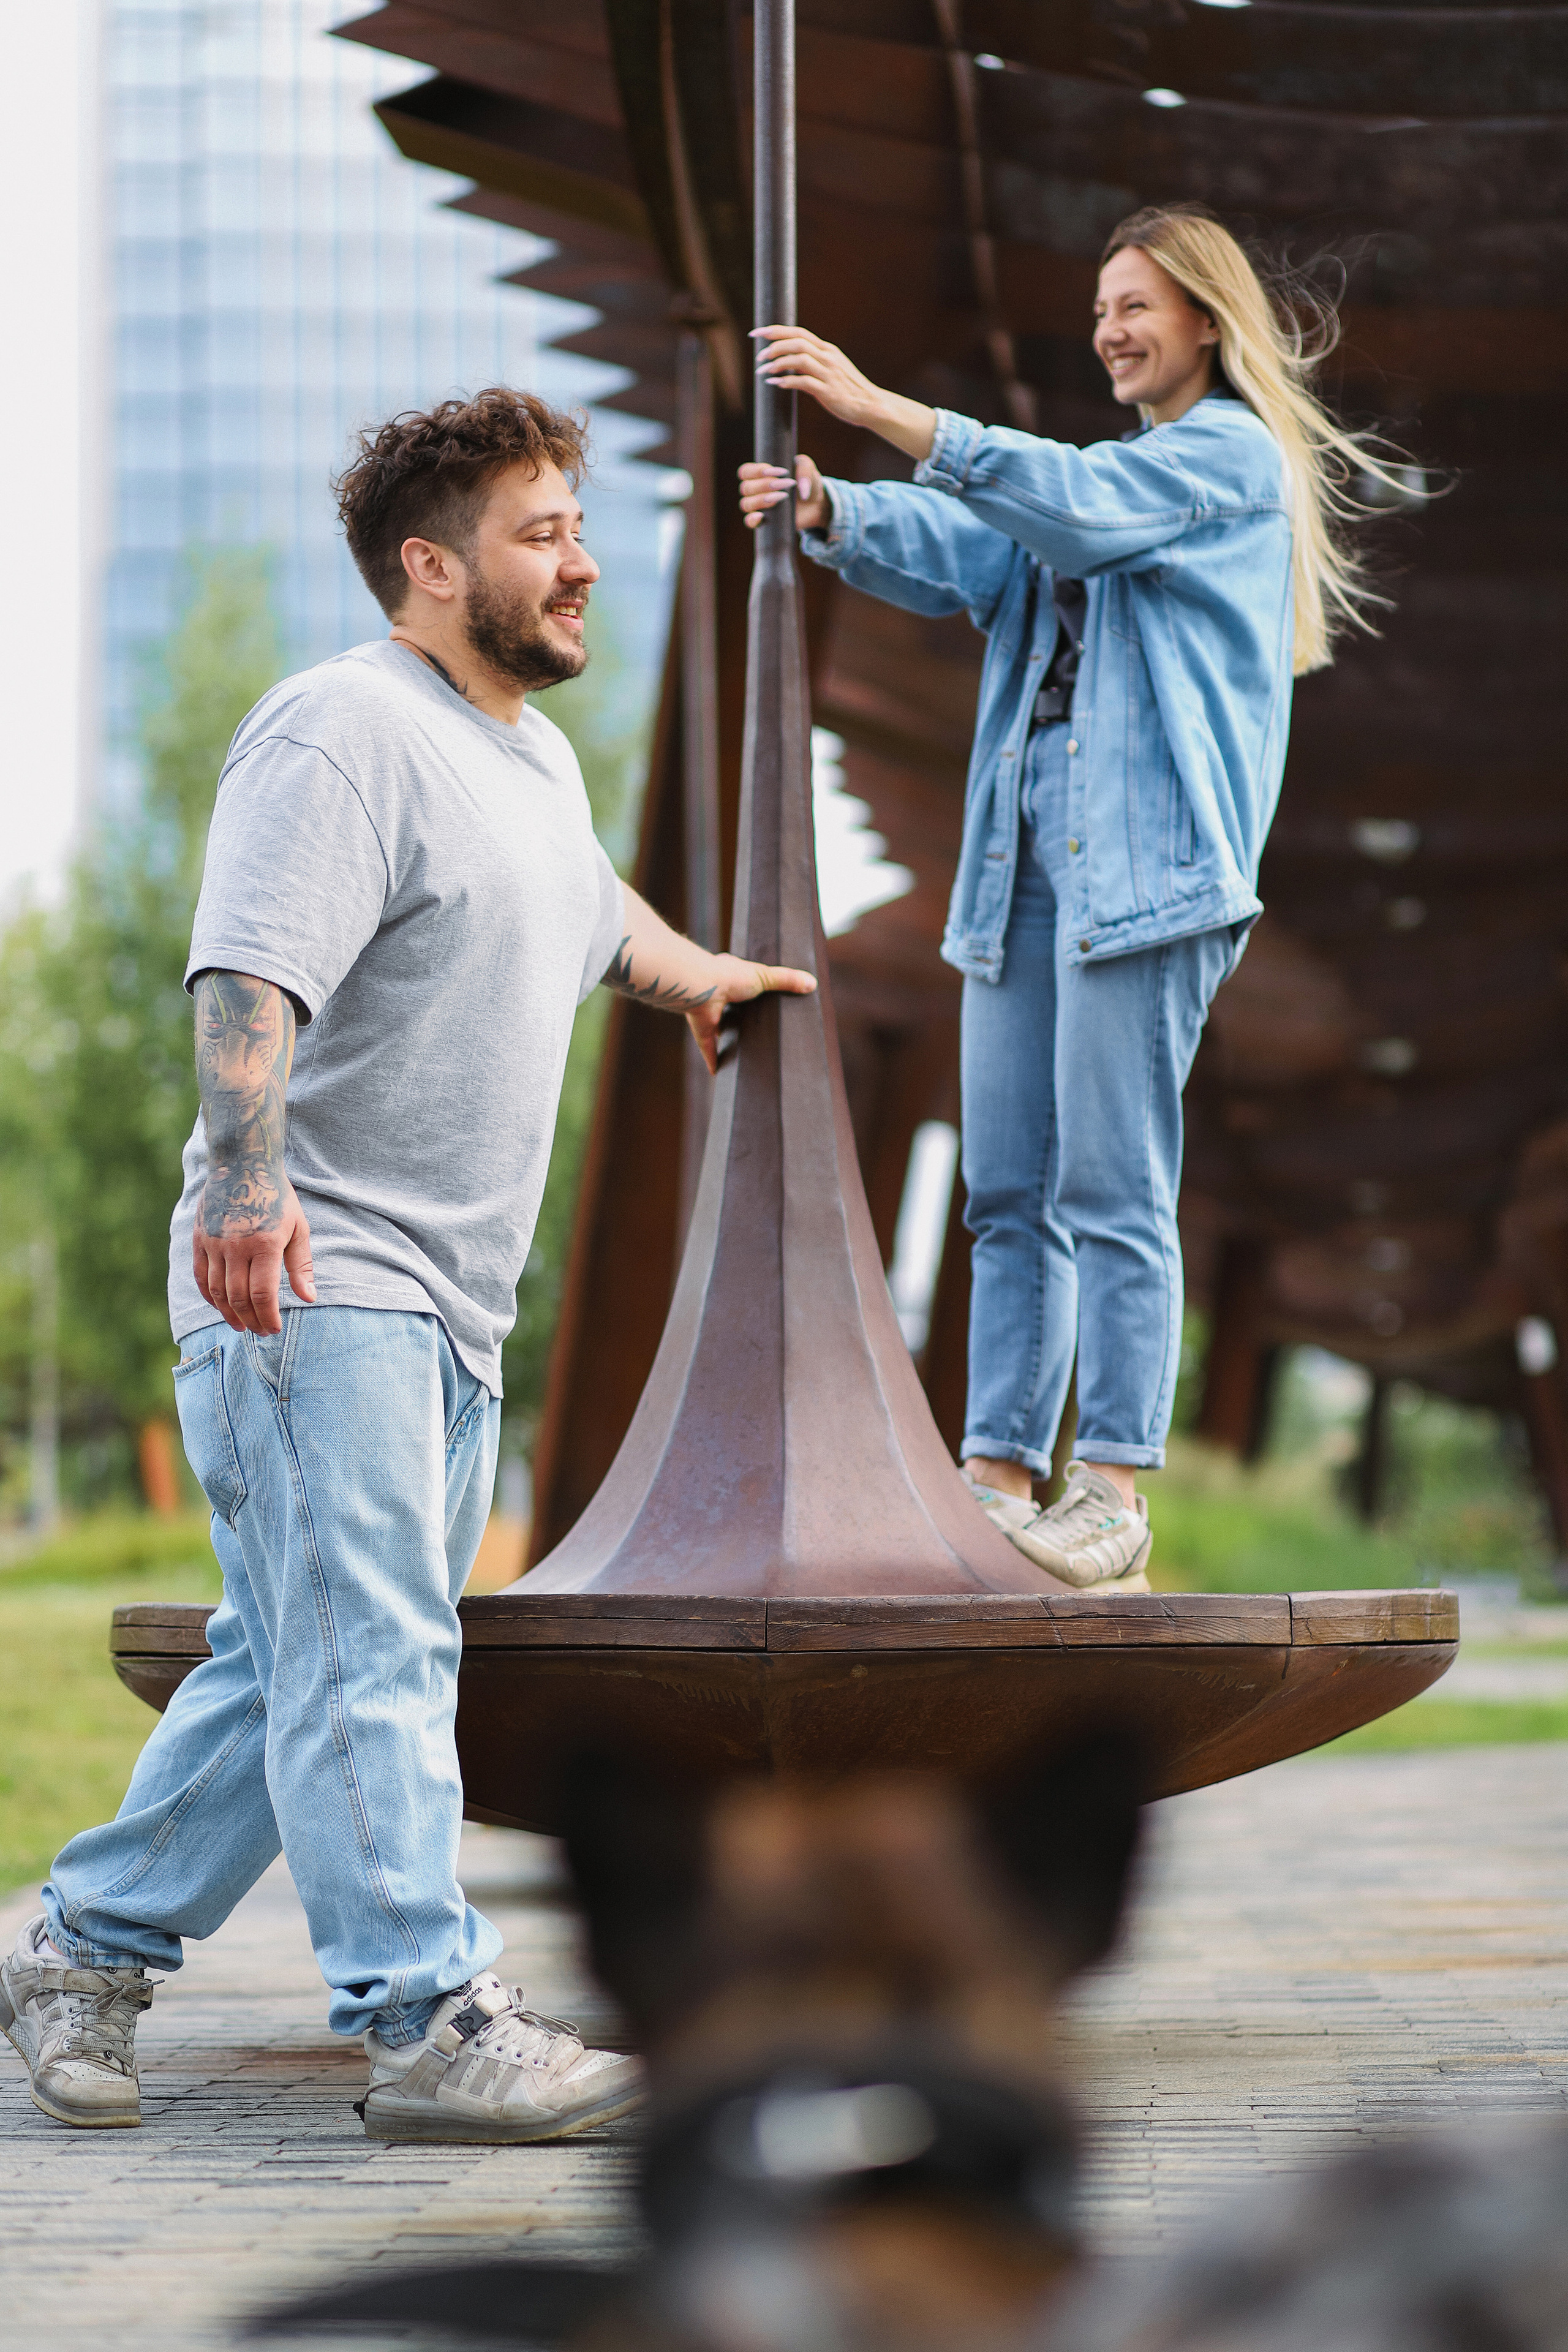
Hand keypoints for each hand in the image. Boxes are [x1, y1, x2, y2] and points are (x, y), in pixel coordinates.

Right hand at [194, 1177, 315, 1335]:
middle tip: (261, 1332)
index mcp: (264, 1244)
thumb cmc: (277, 1197)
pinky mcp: (199, 1239)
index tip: (274, 1329)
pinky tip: (221, 1307)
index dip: (268, 1317)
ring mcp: (213, 1243)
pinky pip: (200, 1276)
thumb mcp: (298, 1228)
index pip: (263, 1294)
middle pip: (239, 1297)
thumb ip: (301, 1265)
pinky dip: (209, 1296)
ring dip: (229, 1314)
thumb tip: (308, 1298)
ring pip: (217, 1291)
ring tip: (241, 1325)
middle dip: (251, 1320)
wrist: (242, 1164)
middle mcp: (235, 1246)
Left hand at [684, 954, 816, 1075]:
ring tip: (742, 1048)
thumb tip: (812, 983)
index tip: (761, 999)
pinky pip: (707, 1047)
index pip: (743, 983)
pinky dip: (712, 1059)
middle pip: (731, 1007)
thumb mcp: (765, 975)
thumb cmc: (731, 976)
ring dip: (726, 1036)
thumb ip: (787, 979)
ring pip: (718, 1027)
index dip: (750, 989)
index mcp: (731, 976)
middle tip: (755, 1029)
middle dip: (739, 1016)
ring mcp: (709, 1012)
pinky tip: (719, 1071)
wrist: (702, 987)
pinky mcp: (702, 1028)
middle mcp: (718, 994)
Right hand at [739, 456, 827, 532]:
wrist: (816, 503)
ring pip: (746, 503)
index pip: (745, 471)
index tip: (776, 471)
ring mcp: (758, 507)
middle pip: (746, 488)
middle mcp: (755, 490)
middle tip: (786, 484)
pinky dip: (752, 519)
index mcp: (759, 474)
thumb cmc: (807, 481)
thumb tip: (801, 492)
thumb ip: (804, 470)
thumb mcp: (808, 468)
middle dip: (765, 485)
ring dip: (761, 500)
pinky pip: (749, 522)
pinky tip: (761, 516)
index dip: (756, 471)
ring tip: (782, 497)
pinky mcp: (764, 521)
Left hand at [750, 327, 936, 461]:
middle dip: (773, 346)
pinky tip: (775, 383)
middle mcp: (827, 357)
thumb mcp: (831, 369)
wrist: (869, 405)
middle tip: (758, 356)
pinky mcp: (827, 391)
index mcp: (827, 349)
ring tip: (763, 371)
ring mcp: (828, 373)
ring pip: (799, 358)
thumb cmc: (847, 389)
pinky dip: (786, 381)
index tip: (756, 332)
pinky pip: (803, 382)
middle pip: (796, 341)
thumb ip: (812, 362)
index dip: (775, 330)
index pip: (798, 332)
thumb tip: (789, 361)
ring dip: (777, 363)